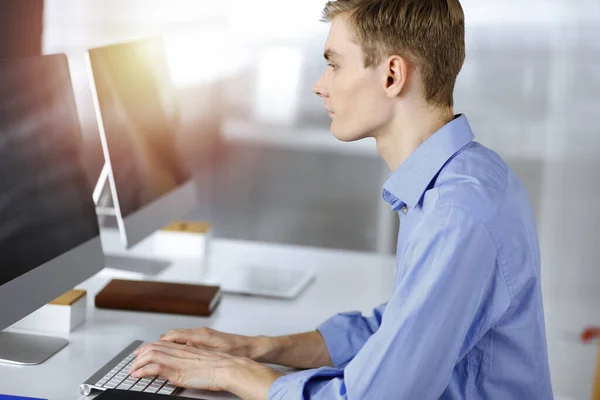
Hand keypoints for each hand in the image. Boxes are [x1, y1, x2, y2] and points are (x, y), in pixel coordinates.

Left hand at [130, 340, 282, 398]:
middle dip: (142, 352)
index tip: (144, 350)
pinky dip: (143, 370)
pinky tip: (137, 375)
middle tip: (134, 358)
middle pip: (156, 346)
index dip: (153, 345)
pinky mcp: (177, 371)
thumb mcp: (209, 357)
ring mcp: (178, 360)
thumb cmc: (225, 365)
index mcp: (190, 346)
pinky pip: (154, 367)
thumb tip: (191, 363)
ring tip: (132, 369)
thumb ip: (197, 358)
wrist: (231, 367)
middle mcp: (182, 350)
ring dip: (139, 361)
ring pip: (152, 354)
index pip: (166, 342)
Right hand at [157, 327, 255, 358]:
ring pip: (180, 335)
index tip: (150, 348)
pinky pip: (187, 338)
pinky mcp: (208, 338)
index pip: (174, 335)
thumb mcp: (216, 353)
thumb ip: (198, 350)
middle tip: (148, 349)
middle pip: (174, 334)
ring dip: (168, 341)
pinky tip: (176, 349)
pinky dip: (178, 342)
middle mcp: (201, 332)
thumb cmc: (237, 350)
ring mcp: (204, 334)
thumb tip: (182, 348)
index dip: (161, 342)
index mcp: (201, 335)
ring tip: (157, 348)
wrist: (252, 348)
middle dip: (160, 341)